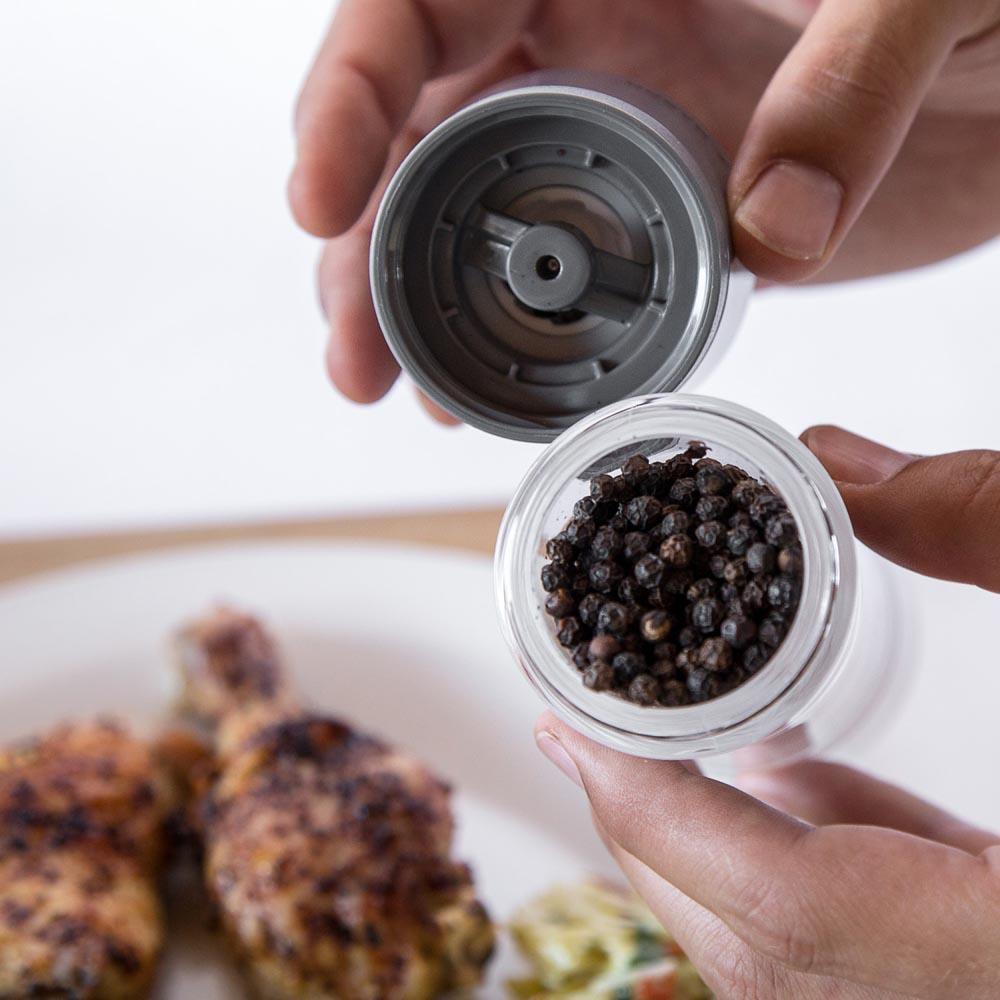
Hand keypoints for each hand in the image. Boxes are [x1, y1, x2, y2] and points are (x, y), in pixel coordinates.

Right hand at [289, 0, 999, 407]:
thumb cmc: (988, 3)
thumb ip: (849, 82)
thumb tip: (769, 228)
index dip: (353, 89)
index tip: (321, 193)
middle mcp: (586, 38)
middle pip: (419, 130)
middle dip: (366, 241)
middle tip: (353, 355)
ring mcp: (611, 138)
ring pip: (469, 212)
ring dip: (414, 304)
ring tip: (389, 388)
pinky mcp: (651, 219)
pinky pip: (554, 273)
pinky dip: (510, 333)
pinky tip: (481, 392)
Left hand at [535, 426, 999, 998]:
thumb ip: (993, 519)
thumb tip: (836, 459)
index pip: (790, 910)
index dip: (655, 813)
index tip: (563, 729)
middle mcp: (984, 996)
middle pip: (768, 951)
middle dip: (656, 831)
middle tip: (587, 724)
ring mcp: (986, 991)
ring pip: (808, 954)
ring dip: (725, 842)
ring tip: (671, 736)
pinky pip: (878, 938)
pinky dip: (821, 857)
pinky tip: (803, 781)